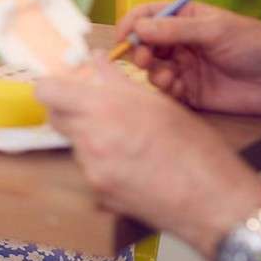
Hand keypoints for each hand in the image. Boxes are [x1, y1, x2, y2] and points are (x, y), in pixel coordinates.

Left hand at [35, 60, 260, 255]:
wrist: (213, 200)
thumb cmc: (194, 148)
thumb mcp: (157, 103)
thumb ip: (117, 81)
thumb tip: (97, 60)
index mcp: (103, 108)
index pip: (47, 92)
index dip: (52, 87)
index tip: (63, 86)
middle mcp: (90, 139)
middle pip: (56, 119)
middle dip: (69, 110)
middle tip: (95, 109)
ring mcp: (92, 169)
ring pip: (75, 145)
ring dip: (90, 138)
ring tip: (127, 141)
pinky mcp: (99, 193)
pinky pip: (90, 170)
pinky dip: (103, 164)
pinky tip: (133, 165)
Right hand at [117, 1, 260, 115]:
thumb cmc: (256, 44)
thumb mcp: (215, 30)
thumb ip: (175, 30)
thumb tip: (139, 27)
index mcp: (186, 19)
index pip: (149, 16)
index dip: (133, 24)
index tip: (124, 35)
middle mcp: (182, 43)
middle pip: (145, 44)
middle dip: (139, 51)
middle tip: (142, 59)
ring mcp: (186, 67)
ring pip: (153, 68)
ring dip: (152, 72)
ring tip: (166, 76)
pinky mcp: (193, 92)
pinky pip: (167, 91)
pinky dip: (165, 89)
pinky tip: (175, 87)